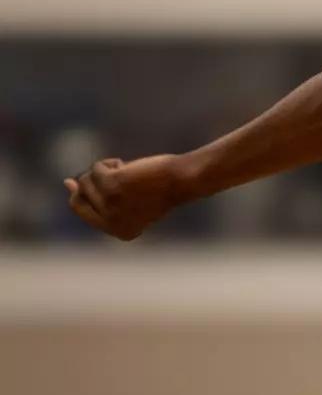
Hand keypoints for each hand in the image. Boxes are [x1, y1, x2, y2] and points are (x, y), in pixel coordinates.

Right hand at [64, 154, 192, 240]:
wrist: (182, 180)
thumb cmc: (159, 188)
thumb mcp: (126, 197)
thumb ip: (97, 196)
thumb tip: (66, 182)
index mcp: (118, 231)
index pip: (80, 210)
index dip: (83, 193)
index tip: (98, 183)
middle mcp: (111, 223)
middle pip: (78, 196)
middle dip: (90, 182)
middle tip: (113, 176)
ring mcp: (109, 205)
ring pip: (86, 180)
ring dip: (103, 171)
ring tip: (126, 171)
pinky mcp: (111, 186)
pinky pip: (96, 168)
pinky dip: (108, 163)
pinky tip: (126, 165)